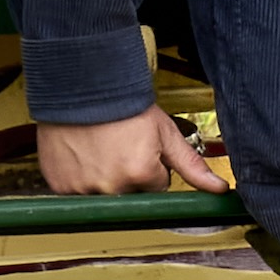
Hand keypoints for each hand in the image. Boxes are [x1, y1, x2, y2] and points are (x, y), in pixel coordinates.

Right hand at [37, 105, 232, 195]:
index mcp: (140, 174)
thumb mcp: (163, 131)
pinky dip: (78, 178)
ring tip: (99, 149)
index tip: (139, 149)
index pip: (156, 187)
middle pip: (130, 195)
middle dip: (128, 176)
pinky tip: (82, 155)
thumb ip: (192, 164)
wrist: (79, 83)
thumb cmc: (120, 104)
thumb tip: (219, 189)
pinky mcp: (60, 186)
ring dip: (102, 179)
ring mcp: (82, 188)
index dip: (150, 168)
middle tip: (118, 147)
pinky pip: (74, 193)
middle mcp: (111, 186)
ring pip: (102, 196)